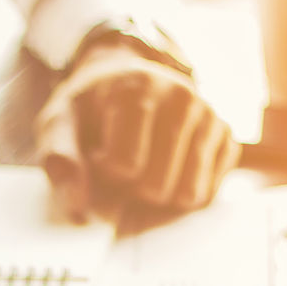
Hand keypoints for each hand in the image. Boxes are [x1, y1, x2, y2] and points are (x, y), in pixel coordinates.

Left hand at [37, 40, 236, 221]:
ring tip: (146, 167)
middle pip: (158, 187)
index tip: (100, 153)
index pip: (126, 168)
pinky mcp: (226, 137)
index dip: (106, 173)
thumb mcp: (59, 122)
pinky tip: (169, 167)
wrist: (125, 79)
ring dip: (161, 196)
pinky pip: (209, 192)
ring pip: (189, 195)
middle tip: (124, 164)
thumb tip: (78, 206)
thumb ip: (60, 159)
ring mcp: (209, 117)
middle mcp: (182, 98)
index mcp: (139, 90)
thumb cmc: (91, 108)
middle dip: (134, 189)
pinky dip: (184, 190)